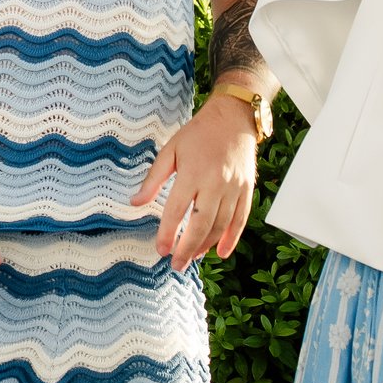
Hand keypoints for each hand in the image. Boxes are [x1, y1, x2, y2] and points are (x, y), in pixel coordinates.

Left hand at [131, 101, 256, 269]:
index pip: (177, 210)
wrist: (233, 118)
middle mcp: (215, 183)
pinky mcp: (246, 190)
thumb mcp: (170, 150)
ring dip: (206, 246)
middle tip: (176, 264)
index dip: (168, 233)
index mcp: (193, 173)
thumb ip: (153, 179)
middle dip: (187, 248)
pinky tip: (221, 253)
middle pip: (201, 224)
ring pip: (221, 226)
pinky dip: (232, 239)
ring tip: (192, 257)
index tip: (161, 250)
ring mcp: (234, 188)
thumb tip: (135, 203)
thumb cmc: (198, 134)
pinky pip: (240, 220)